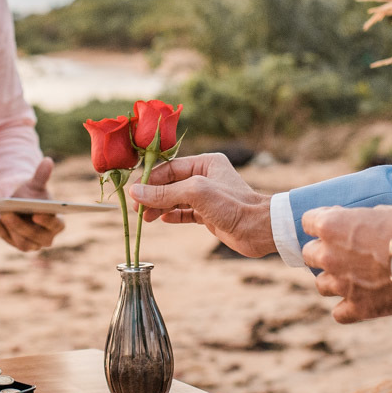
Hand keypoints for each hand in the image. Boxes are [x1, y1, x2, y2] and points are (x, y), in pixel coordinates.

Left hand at [0, 157, 65, 251]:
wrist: (21, 206)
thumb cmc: (33, 196)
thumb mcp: (36, 186)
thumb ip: (42, 175)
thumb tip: (47, 161)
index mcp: (57, 223)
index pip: (56, 225)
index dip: (47, 221)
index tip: (36, 214)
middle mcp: (46, 238)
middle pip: (36, 235)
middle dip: (21, 224)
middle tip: (8, 212)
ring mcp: (31, 244)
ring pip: (21, 240)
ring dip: (8, 227)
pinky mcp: (16, 244)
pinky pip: (6, 237)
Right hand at [128, 153, 275, 257]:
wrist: (258, 229)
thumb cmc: (232, 205)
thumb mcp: (195, 193)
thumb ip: (165, 192)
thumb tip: (136, 192)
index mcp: (205, 163)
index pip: (169, 168)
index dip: (150, 180)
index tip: (133, 193)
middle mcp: (205, 177)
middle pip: (170, 183)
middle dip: (153, 195)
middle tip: (137, 209)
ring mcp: (207, 196)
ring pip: (175, 199)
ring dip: (159, 207)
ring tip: (146, 218)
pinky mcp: (208, 214)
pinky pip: (184, 212)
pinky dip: (172, 215)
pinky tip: (162, 219)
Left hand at [300, 205, 391, 322]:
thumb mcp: (382, 211)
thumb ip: (359, 220)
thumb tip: (355, 225)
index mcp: (331, 225)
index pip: (308, 221)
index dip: (322, 223)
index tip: (336, 226)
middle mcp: (328, 255)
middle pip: (309, 255)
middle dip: (324, 252)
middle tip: (345, 253)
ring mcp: (341, 284)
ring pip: (321, 285)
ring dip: (334, 280)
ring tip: (356, 278)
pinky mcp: (358, 307)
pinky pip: (339, 313)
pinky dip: (348, 309)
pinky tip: (362, 301)